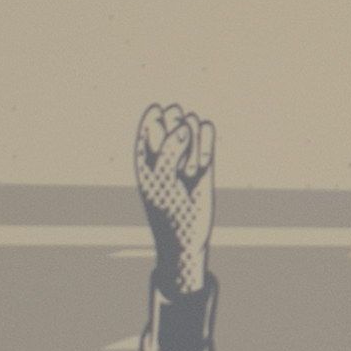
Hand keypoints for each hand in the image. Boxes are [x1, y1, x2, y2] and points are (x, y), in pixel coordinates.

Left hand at [132, 102, 218, 298]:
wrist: (185, 235)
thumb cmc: (165, 209)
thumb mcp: (160, 179)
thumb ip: (168, 148)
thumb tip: (185, 124)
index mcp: (143, 149)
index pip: (153, 119)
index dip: (162, 135)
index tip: (161, 158)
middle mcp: (163, 144)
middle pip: (174, 115)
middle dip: (179, 135)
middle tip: (177, 165)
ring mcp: (185, 148)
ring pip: (192, 122)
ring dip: (194, 145)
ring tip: (189, 172)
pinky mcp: (205, 155)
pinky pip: (207, 129)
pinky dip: (207, 143)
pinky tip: (204, 164)